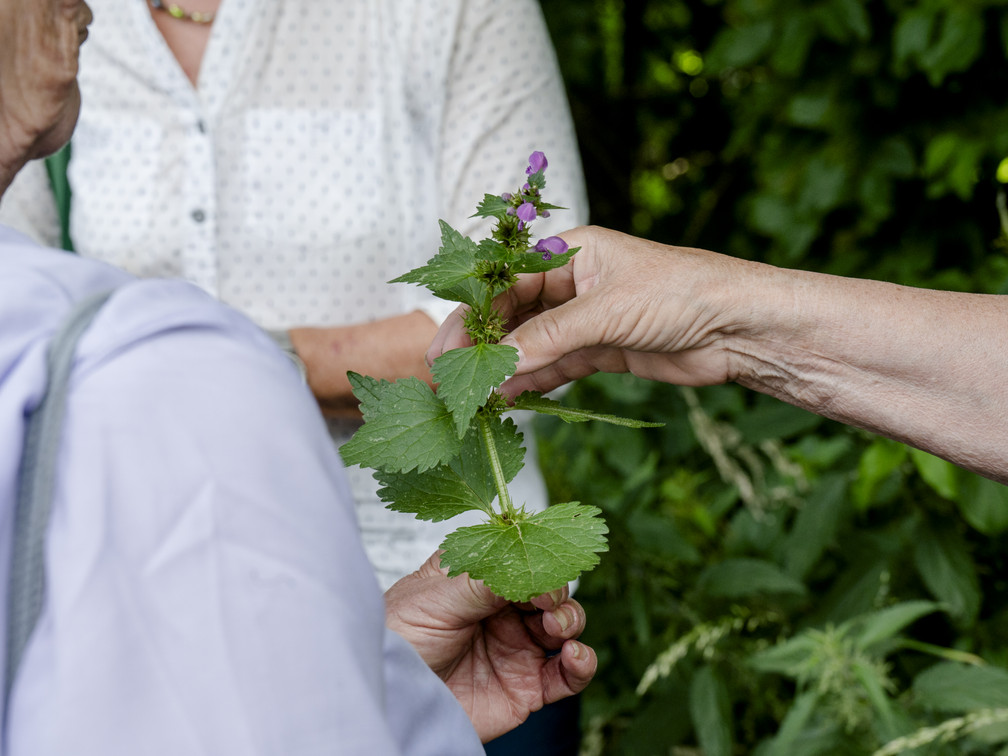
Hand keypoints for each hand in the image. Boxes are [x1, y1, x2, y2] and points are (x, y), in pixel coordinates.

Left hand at [384, 552, 596, 742]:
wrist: (390, 701)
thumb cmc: (396, 642)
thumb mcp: (432, 601)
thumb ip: (480, 581)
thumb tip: (520, 557)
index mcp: (476, 579)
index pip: (520, 559)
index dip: (535, 562)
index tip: (538, 573)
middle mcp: (500, 611)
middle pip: (548, 591)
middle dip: (557, 592)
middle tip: (548, 603)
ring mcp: (515, 647)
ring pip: (564, 627)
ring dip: (571, 621)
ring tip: (557, 628)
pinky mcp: (526, 686)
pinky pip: (567, 675)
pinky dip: (582, 664)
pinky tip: (575, 656)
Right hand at [427, 225, 759, 397]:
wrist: (739, 327)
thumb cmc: (682, 293)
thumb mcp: (607, 311)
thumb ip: (549, 338)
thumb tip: (497, 363)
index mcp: (571, 253)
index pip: (507, 282)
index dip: (474, 314)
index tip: (447, 345)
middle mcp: (574, 283)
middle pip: (514, 315)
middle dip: (484, 345)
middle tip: (450, 376)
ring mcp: (588, 319)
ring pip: (533, 344)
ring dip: (506, 369)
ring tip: (477, 396)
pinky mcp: (603, 350)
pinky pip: (557, 366)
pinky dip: (535, 382)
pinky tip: (512, 398)